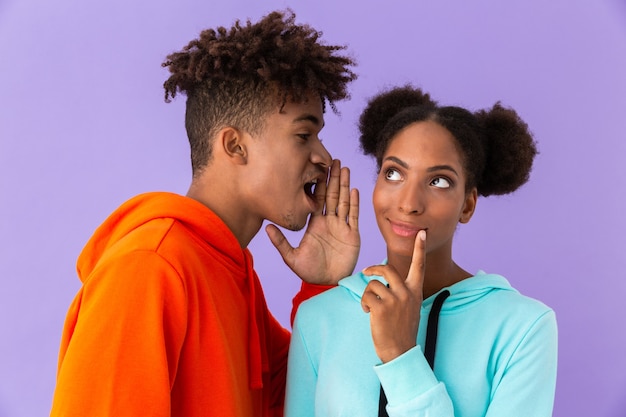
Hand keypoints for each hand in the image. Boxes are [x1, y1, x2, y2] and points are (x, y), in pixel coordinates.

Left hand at [266, 159, 359, 284]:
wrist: (325, 283)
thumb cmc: (308, 271)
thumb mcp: (291, 257)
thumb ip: (280, 242)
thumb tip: (267, 227)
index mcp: (314, 224)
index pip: (316, 199)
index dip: (318, 183)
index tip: (317, 167)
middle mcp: (328, 222)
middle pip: (331, 195)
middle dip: (333, 177)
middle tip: (334, 160)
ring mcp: (341, 227)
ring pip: (343, 201)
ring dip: (344, 185)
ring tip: (345, 169)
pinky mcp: (352, 235)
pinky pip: (353, 216)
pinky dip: (354, 203)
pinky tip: (354, 190)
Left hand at [361, 230, 425, 362]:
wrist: (400, 351)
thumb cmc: (402, 329)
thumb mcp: (409, 307)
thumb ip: (402, 291)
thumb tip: (385, 280)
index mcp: (415, 291)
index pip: (419, 266)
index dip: (419, 249)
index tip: (422, 232)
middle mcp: (407, 293)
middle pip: (388, 269)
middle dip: (374, 268)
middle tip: (366, 272)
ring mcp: (395, 300)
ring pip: (373, 284)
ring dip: (368, 294)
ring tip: (370, 306)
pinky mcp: (381, 308)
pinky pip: (366, 296)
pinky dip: (364, 303)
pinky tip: (368, 312)